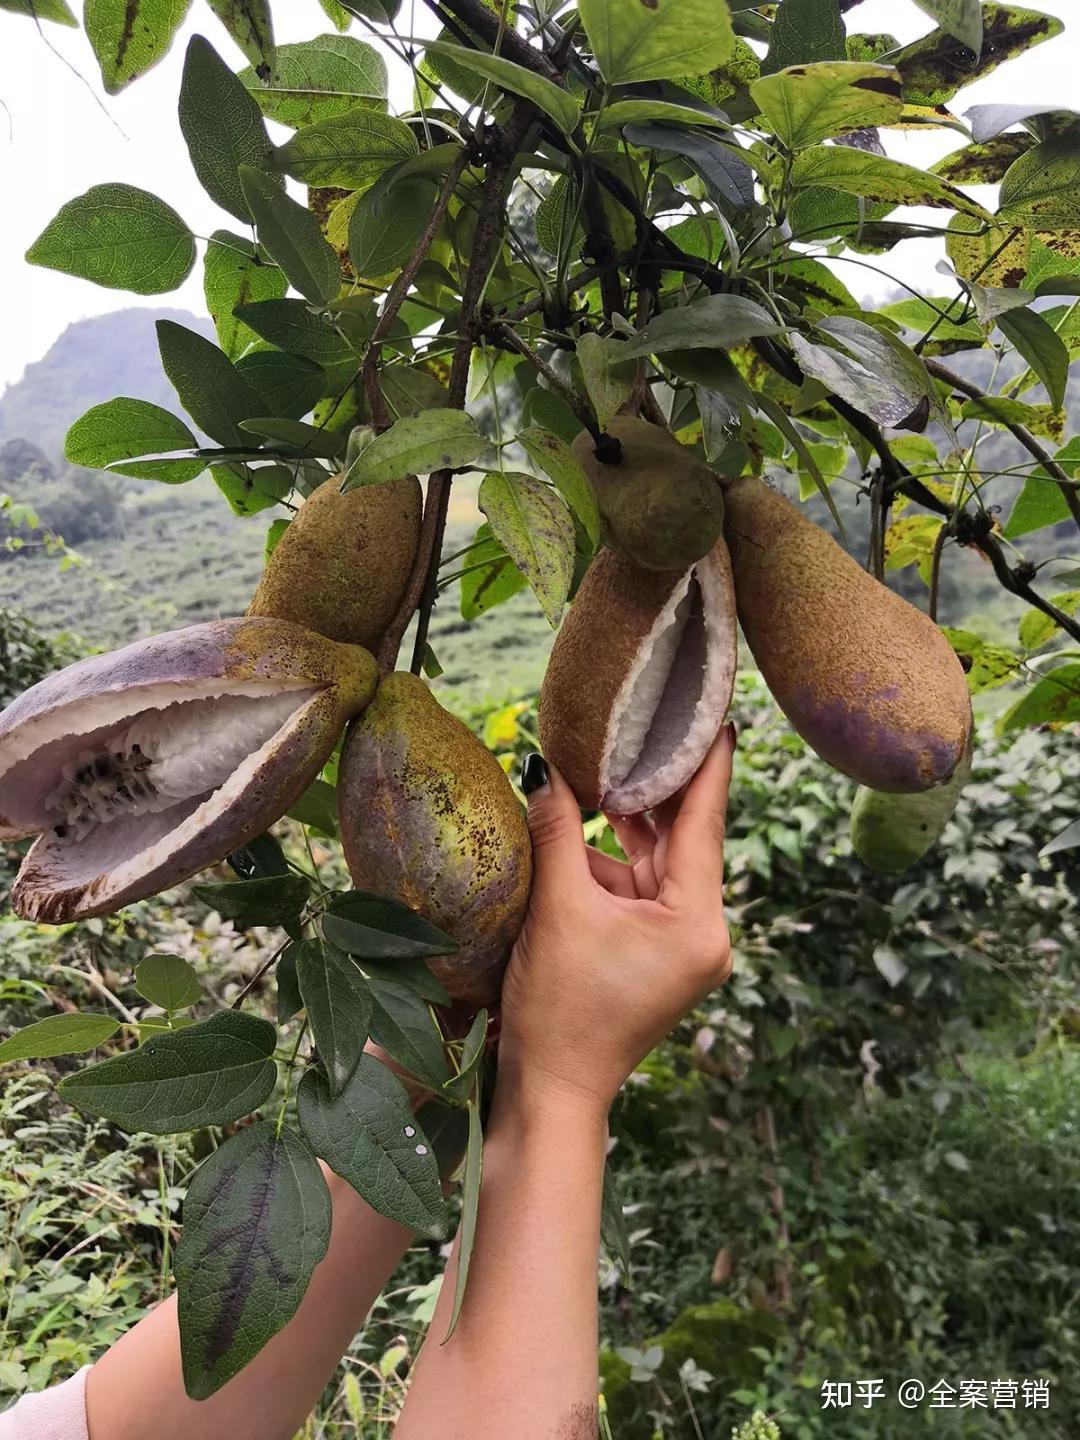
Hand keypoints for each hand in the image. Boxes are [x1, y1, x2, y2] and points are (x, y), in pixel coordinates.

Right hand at [496, 724, 735, 1117]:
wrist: (552, 1090)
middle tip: (646, 725)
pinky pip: (639, 891)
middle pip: (682, 840)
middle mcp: (703, 933)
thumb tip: (544, 768)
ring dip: (626, 826)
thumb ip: (557, 831)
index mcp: (698, 922)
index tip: (718, 715)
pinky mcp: (656, 955)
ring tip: (602, 768)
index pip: (705, 823)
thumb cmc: (559, 1008)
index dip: (707, 764)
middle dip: (655, 788)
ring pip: (657, 864)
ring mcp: (681, 946)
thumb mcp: (557, 909)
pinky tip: (581, 827)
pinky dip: (612, 863)